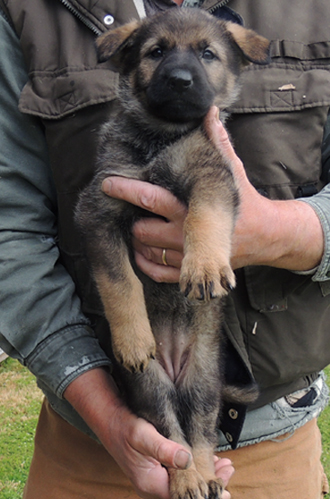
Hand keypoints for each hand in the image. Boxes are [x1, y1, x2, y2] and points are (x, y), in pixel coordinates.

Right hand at [64, 368, 233, 498]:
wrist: (110, 420)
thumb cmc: (124, 426)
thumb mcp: (143, 435)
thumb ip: (164, 448)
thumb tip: (186, 460)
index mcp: (151, 483)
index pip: (184, 497)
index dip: (206, 493)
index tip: (226, 486)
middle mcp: (154, 485)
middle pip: (187, 493)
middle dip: (210, 485)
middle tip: (230, 471)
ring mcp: (155, 478)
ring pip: (185, 484)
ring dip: (205, 476)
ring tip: (225, 466)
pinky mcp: (157, 469)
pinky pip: (180, 475)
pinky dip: (195, 469)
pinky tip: (207, 461)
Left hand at [102, 106, 323, 279]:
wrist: (267, 236)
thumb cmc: (246, 200)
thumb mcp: (233, 170)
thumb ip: (218, 143)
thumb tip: (209, 112)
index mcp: (192, 207)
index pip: (150, 198)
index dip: (125, 190)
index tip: (107, 184)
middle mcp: (186, 234)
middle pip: (142, 230)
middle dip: (132, 221)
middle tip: (131, 212)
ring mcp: (188, 257)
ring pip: (147, 252)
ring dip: (137, 242)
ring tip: (138, 230)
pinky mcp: (192, 271)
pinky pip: (158, 274)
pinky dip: (146, 264)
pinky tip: (144, 253)